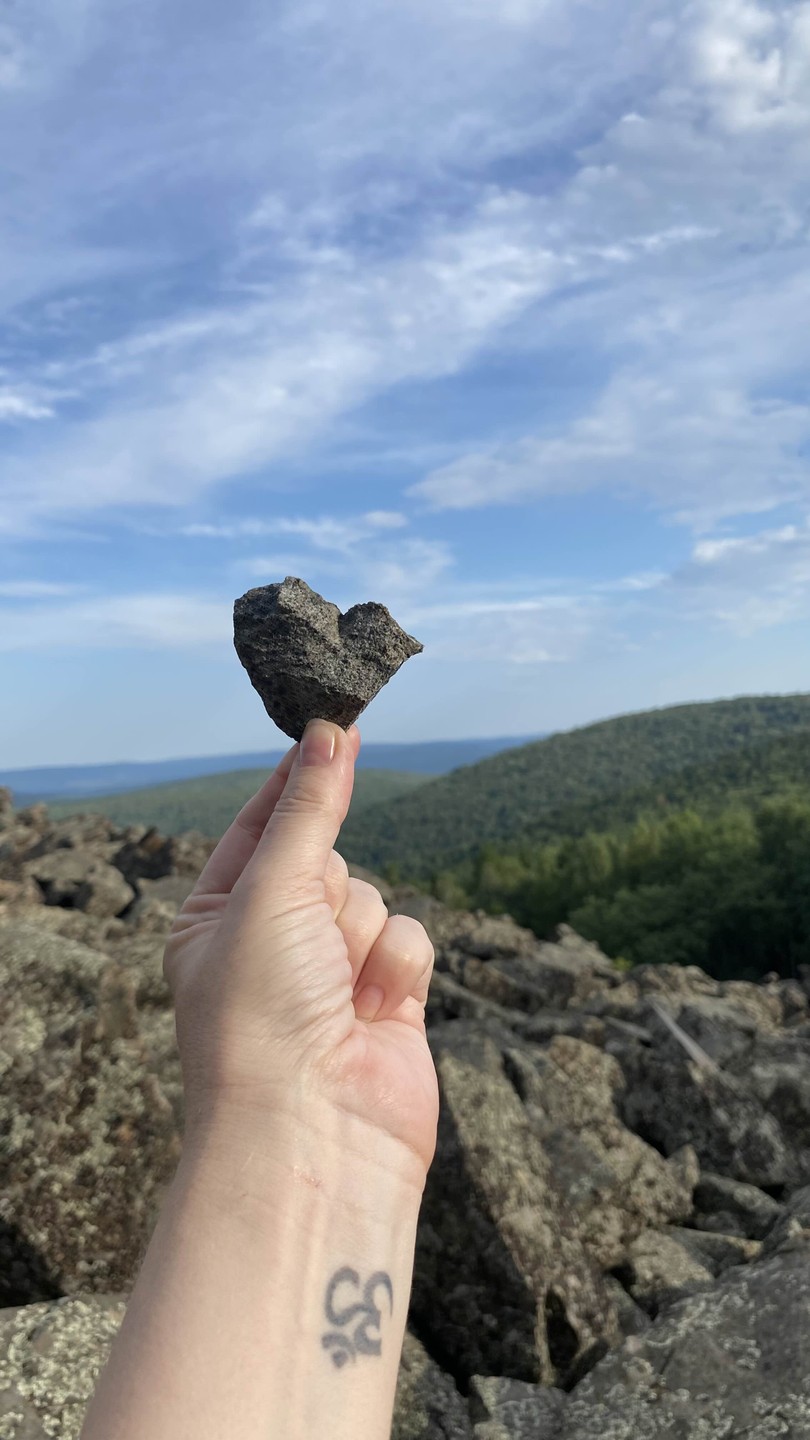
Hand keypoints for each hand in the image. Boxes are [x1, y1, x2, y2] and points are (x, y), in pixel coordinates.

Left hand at [163, 720, 438, 1177]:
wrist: (315, 1136)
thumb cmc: (261, 1016)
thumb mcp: (271, 891)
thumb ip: (309, 809)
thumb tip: (329, 728)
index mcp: (215, 919)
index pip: (259, 826)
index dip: (295, 781)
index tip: (333, 723)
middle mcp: (271, 944)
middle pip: (327, 858)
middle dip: (328, 888)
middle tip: (308, 933)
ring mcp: (330, 975)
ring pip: (373, 897)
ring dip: (361, 934)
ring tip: (336, 993)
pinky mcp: (386, 1001)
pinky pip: (409, 939)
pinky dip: (396, 967)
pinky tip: (373, 1014)